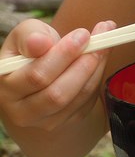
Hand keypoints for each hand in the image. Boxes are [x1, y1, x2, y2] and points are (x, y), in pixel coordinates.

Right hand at [0, 19, 115, 132]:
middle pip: (58, 93)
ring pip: (77, 97)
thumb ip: (29, 35)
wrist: (40, 78)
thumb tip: (40, 42)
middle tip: (98, 41)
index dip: (63, 55)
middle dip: (83, 64)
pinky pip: (87, 101)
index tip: (83, 34)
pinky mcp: (67, 121)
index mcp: (5, 88)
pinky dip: (98, 77)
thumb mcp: (25, 36)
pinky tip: (100, 59)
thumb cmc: (31, 52)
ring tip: (103, 46)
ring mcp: (45, 121)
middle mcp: (21, 111)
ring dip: (95, 69)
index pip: (37, 76)